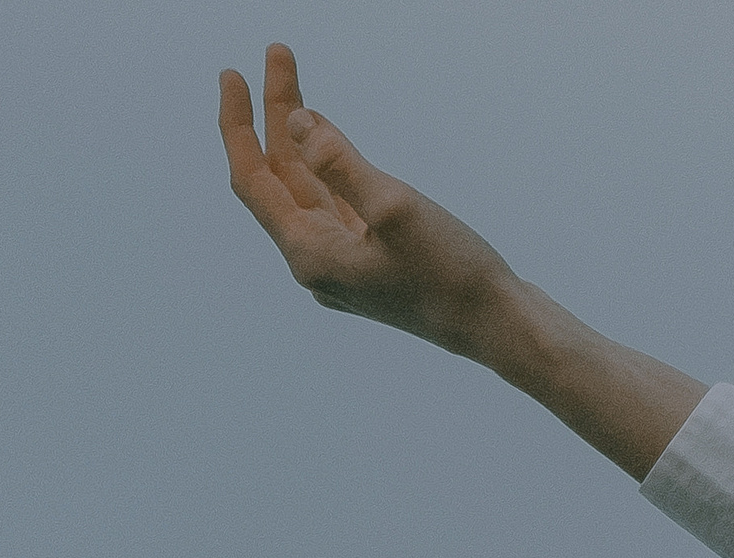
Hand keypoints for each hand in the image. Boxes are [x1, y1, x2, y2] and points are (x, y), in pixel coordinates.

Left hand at [218, 45, 513, 362]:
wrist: (500, 328)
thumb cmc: (452, 276)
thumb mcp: (393, 208)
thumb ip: (339, 162)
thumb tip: (298, 122)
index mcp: (311, 256)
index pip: (253, 181)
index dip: (237, 125)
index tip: (233, 73)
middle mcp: (319, 264)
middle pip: (280, 178)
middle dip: (277, 116)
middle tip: (279, 53)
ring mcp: (345, 265)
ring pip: (309, 188)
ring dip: (301, 136)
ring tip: (294, 81)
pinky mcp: (371, 263)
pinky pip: (335, 203)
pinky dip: (327, 164)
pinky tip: (324, 135)